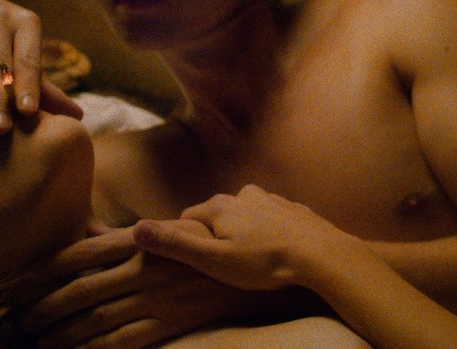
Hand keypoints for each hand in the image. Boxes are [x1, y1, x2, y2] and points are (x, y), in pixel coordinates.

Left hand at [19, 225, 251, 348]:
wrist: (249, 268)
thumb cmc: (203, 244)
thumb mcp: (165, 228)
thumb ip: (124, 236)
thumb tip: (85, 233)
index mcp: (142, 238)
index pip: (84, 252)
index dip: (50, 267)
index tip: (23, 280)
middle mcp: (145, 267)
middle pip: (84, 289)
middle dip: (48, 306)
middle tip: (22, 318)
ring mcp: (158, 297)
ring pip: (99, 319)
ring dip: (65, 332)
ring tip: (41, 341)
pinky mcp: (170, 322)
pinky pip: (126, 340)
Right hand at [133, 185, 362, 291]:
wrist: (320, 254)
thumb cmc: (264, 261)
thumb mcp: (213, 259)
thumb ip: (176, 244)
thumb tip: (136, 229)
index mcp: (220, 205)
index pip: (188, 217)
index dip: (187, 237)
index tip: (194, 257)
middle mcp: (243, 194)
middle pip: (217, 213)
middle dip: (216, 233)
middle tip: (223, 262)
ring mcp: (271, 199)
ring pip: (245, 213)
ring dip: (243, 230)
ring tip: (251, 257)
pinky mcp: (292, 208)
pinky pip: (271, 218)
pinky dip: (269, 230)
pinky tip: (275, 249)